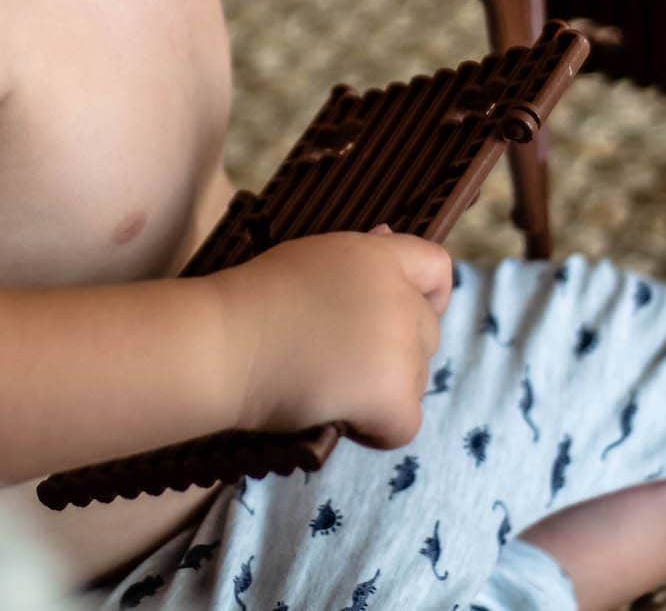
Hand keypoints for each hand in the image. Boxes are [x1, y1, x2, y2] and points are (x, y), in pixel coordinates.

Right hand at [214, 229, 452, 447]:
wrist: (228, 342)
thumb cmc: (255, 296)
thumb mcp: (312, 258)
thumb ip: (358, 259)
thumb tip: (386, 237)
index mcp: (379, 256)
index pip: (437, 268)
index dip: (426, 293)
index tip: (396, 313)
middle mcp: (400, 298)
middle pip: (427, 331)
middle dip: (395, 348)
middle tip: (341, 358)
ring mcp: (401, 349)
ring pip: (415, 379)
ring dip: (383, 387)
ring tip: (326, 383)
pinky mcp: (393, 397)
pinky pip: (405, 423)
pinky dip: (376, 429)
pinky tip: (339, 415)